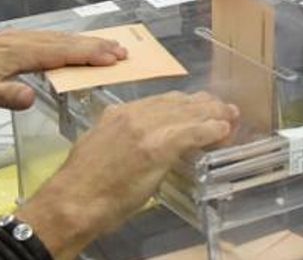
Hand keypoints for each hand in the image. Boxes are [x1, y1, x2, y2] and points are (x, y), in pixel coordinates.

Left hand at [0, 30, 127, 118]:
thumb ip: (6, 96)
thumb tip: (30, 99)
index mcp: (21, 53)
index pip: (62, 53)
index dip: (89, 55)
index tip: (113, 59)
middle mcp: (26, 41)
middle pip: (68, 42)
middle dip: (97, 46)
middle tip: (124, 51)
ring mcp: (22, 39)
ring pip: (61, 38)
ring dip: (87, 42)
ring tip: (110, 46)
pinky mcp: (17, 41)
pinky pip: (52, 38)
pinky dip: (71, 41)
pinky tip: (75, 45)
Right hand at [17, 91, 238, 258]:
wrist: (72, 202)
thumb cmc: (82, 187)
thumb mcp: (98, 149)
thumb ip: (119, 140)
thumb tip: (135, 145)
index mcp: (117, 114)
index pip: (159, 101)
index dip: (182, 104)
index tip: (195, 107)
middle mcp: (133, 114)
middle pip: (177, 102)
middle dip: (202, 104)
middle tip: (220, 108)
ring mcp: (146, 128)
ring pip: (189, 113)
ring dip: (213, 114)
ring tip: (230, 116)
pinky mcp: (158, 146)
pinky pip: (193, 132)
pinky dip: (211, 130)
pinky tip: (223, 132)